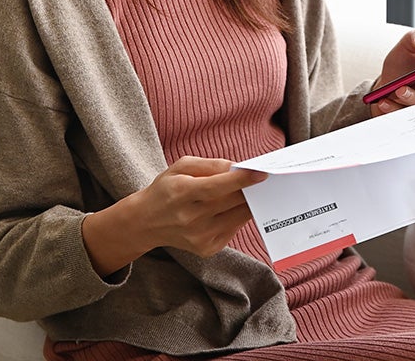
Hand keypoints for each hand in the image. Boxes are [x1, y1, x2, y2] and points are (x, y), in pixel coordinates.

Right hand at [82, 156, 266, 275]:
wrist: (146, 222)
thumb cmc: (166, 189)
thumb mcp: (180, 167)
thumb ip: (210, 165)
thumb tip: (237, 168)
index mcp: (182, 194)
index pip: (217, 187)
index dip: (242, 180)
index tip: (262, 173)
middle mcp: (190, 218)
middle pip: (232, 202)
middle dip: (252, 190)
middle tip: (268, 180)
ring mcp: (199, 237)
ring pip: (238, 217)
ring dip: (250, 203)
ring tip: (256, 192)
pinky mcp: (206, 249)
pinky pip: (233, 229)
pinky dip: (238, 217)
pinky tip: (234, 208)